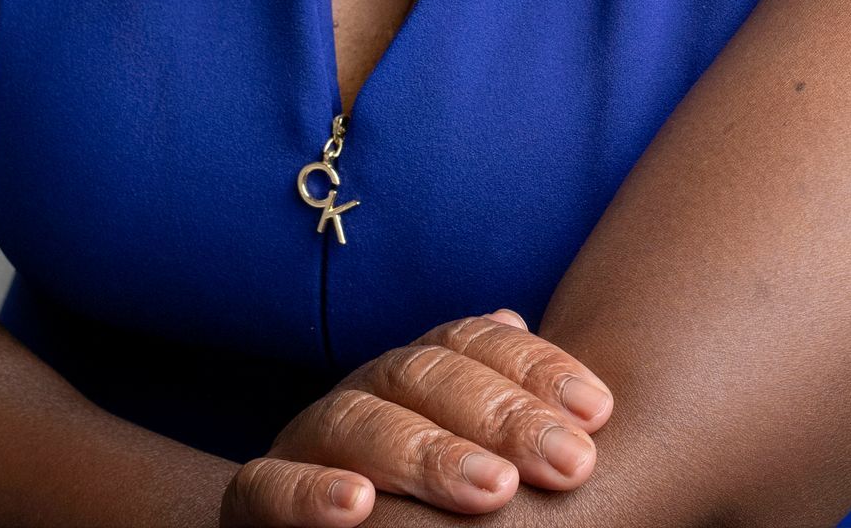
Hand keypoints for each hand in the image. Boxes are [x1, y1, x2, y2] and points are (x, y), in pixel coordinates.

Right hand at [217, 307, 613, 522]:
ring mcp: (305, 441)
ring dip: (426, 453)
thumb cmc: (411, 502)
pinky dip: (310, 493)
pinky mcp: (251, 500)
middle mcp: (363, 393)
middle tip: (568, 462)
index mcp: (415, 375)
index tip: (599, 412)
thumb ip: (508, 414)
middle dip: (503, 416)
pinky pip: (269, 485)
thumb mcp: (467, 453)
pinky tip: (357, 507)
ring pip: (358, 423)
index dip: (535, 368)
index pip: (472, 343)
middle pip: (426, 376)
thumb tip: (564, 365)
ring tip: (490, 490)